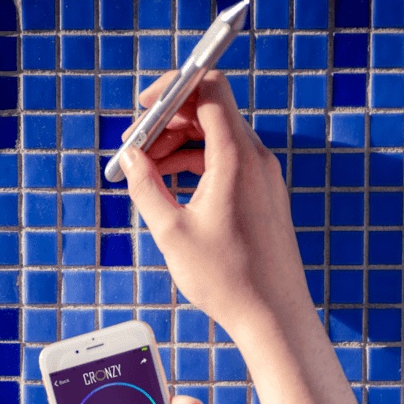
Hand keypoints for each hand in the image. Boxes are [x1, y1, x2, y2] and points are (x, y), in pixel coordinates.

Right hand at [120, 71, 313, 340]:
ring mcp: (262, 176)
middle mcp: (255, 158)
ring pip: (215, 138)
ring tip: (145, 172)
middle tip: (134, 148)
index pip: (209, 89)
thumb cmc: (228, 278)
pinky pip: (225, 161)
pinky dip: (196, 165)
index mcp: (236, 157)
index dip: (172, 88)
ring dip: (178, 146)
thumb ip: (145, 186)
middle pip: (209, 112)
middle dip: (167, 123)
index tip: (143, 108)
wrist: (273, 315)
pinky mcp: (261, 193)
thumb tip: (130, 158)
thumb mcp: (172, 231)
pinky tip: (170, 186)